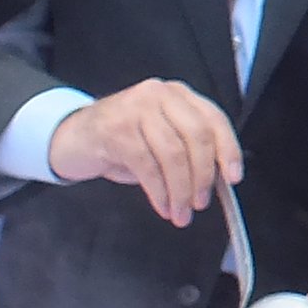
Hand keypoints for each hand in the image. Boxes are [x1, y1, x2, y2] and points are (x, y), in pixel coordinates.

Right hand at [46, 79, 242, 226]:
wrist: (74, 136)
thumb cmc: (124, 140)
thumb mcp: (161, 138)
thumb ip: (189, 150)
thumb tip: (218, 180)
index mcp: (179, 95)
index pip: (214, 119)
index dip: (228, 149)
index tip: (233, 178)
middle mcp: (160, 95)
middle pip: (197, 136)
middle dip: (203, 176)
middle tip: (200, 203)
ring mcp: (137, 108)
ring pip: (173, 153)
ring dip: (181, 190)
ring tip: (180, 213)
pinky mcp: (116, 129)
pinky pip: (147, 165)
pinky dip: (159, 191)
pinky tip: (162, 206)